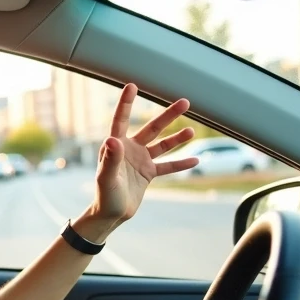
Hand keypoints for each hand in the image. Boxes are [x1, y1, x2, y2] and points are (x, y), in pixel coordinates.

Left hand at [91, 83, 199, 225]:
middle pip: (152, 128)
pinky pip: (168, 166)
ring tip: (191, 130)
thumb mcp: (107, 177)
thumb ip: (111, 158)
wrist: (110, 214)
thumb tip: (112, 139)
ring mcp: (140, 160)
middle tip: (185, 102)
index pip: (121, 120)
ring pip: (163, 145)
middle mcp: (129, 149)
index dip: (126, 103)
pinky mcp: (148, 173)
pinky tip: (196, 159)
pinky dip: (180, 163)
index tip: (132, 85)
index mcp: (116, 146)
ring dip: (177, 138)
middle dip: (168, 115)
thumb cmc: (104, 195)